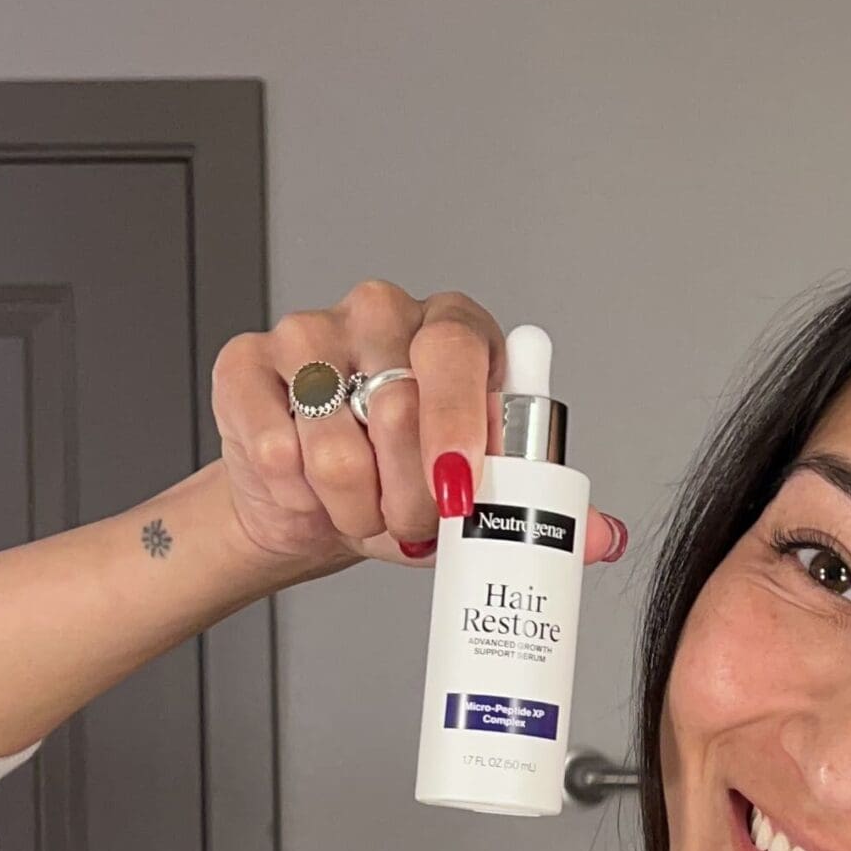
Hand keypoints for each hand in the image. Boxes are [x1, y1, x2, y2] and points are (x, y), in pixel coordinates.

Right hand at [211, 279, 629, 574]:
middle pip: (398, 406)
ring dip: (356, 508)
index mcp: (453, 331)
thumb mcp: (481, 499)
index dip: (459, 428)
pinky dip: (299, 496)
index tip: (460, 490)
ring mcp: (309, 332)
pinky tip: (310, 493)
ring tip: (366, 515)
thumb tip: (604, 535)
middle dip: (413, 497)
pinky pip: (275, 448)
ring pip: (334, 443)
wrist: (318, 507)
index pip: (457, 351)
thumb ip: (539, 508)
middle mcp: (382, 315)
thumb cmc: (405, 488)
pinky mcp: (246, 365)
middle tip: (416, 526)